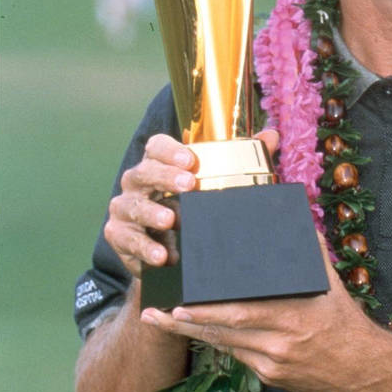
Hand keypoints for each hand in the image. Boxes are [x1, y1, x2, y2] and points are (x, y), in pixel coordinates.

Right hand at [104, 129, 280, 276]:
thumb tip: (272, 134)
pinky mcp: (120, 237)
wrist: (170, 252)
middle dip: (164, 176)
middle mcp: (137, 183)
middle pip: (143, 172)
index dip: (170, 150)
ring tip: (171, 220)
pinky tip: (162, 256)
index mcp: (159, 164)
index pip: (156, 147)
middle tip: (188, 184)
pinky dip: (143, 249)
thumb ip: (244, 158)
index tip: (190, 159)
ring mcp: (125, 209)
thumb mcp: (219, 184)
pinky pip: (127, 241)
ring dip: (151, 213)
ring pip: (132, 206)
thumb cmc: (195, 208)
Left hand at [140, 234, 388, 391]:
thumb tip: (301, 221)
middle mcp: (278, 343)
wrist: (363, 369)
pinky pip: (238, 357)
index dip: (208, 313)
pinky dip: (219, 342)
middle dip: (184, 324)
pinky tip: (200, 333)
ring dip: (192, 334)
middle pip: (222, 334)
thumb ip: (313, 254)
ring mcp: (272, 364)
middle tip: (153, 315)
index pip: (242, 314)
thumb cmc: (347, 321)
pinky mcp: (271, 378)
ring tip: (162, 322)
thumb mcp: (332, 285)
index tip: (181, 304)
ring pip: (224, 347)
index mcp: (293, 316)